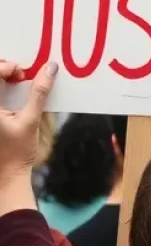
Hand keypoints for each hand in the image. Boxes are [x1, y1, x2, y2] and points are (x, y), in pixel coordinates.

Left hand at [0, 59, 56, 214]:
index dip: (6, 67)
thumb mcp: (30, 120)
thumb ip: (39, 93)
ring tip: (19, 80)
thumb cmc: (15, 153)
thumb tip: (50, 68)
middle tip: (20, 74)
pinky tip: (16, 92)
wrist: (5, 178)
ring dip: (4, 77)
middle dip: (4, 68)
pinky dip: (5, 88)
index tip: (21, 75)